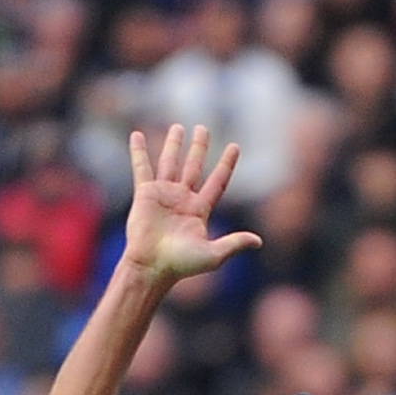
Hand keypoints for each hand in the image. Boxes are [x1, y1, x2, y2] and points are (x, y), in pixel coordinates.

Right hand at [121, 124, 260, 282]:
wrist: (152, 266)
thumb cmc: (182, 265)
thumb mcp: (214, 255)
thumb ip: (235, 243)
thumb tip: (259, 242)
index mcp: (200, 210)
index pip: (217, 181)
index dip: (226, 164)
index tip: (234, 146)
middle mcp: (183, 199)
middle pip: (194, 167)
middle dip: (199, 148)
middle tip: (203, 129)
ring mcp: (163, 195)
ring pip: (170, 163)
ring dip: (173, 145)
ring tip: (178, 127)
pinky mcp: (145, 194)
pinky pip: (142, 168)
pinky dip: (138, 152)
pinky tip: (136, 135)